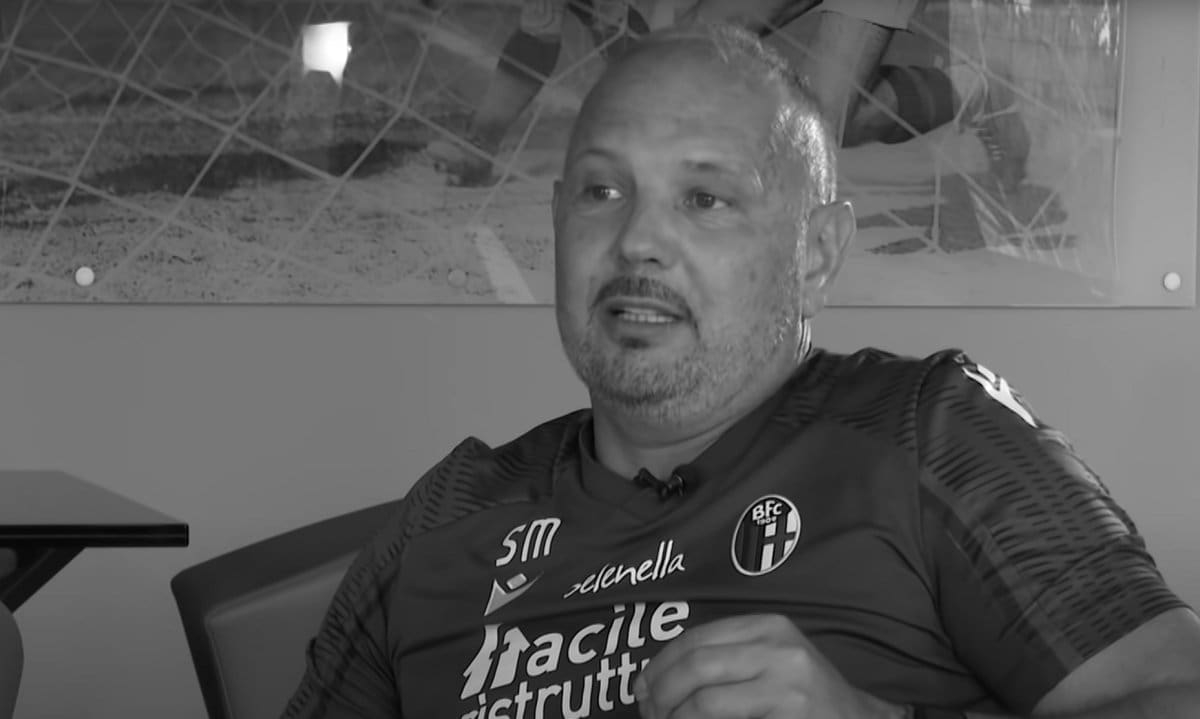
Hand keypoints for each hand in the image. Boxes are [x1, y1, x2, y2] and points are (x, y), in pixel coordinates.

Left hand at [634, 614, 903, 718]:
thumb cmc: (804, 694)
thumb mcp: (770, 659)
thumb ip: (725, 657)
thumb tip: (653, 678)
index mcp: (767, 625)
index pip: (695, 639)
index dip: (658, 665)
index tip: (639, 687)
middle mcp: (777, 647)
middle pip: (695, 666)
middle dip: (660, 692)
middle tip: (647, 712)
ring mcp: (786, 683)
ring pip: (705, 700)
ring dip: (674, 716)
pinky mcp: (789, 714)